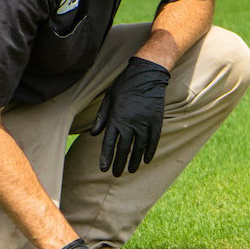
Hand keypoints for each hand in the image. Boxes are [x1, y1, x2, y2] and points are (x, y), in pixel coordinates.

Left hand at [90, 56, 168, 175]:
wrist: (146, 74)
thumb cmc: (125, 85)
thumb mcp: (108, 98)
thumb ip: (101, 117)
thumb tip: (93, 134)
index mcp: (116, 118)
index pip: (109, 143)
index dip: (106, 157)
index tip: (104, 168)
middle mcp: (130, 123)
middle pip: (124, 148)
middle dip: (119, 163)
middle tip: (117, 174)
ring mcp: (144, 123)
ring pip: (139, 147)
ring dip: (134, 160)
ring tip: (131, 170)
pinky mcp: (156, 121)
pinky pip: (153, 140)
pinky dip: (150, 151)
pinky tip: (147, 160)